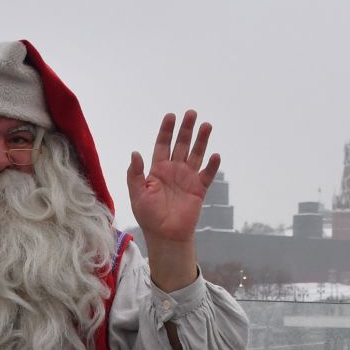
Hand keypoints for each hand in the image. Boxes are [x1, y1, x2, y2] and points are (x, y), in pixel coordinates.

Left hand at [126, 110, 219, 247]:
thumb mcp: (137, 194)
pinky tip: (215, 155)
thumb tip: (135, 153)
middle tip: (191, 113)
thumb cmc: (149, 216)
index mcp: (157, 170)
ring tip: (206, 125)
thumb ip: (134, 174)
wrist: (165, 235)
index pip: (162, 144)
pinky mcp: (199, 189)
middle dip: (186, 129)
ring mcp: (187, 178)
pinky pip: (207, 174)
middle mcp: (174, 170)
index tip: (171, 116)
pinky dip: (212, 166)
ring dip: (201, 140)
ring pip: (196, 154)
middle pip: (181, 144)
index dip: (166, 131)